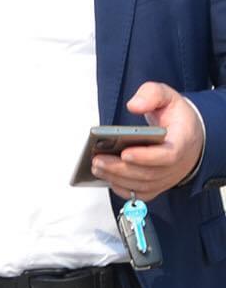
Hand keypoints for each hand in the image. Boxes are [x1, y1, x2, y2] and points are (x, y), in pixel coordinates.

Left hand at [92, 82, 204, 200]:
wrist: (190, 134)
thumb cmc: (176, 117)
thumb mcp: (166, 96)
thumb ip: (151, 95)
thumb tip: (134, 105)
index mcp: (182, 141)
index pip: (168, 155)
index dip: (147, 157)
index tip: (125, 153)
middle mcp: (177, 164)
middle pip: (150, 174)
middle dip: (121, 169)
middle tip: (97, 160)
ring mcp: (168, 176)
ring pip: (144, 185)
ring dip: (118, 179)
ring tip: (96, 166)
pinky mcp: (158, 183)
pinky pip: (142, 193)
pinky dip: (124, 189)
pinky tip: (106, 178)